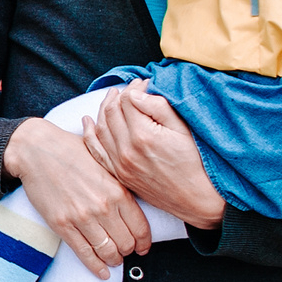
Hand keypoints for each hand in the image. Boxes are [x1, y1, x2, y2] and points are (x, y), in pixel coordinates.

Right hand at [1, 116, 151, 272]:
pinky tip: (103, 272)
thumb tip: (135, 210)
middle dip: (128, 251)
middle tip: (125, 251)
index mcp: (118, 191)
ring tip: (113, 259)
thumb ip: (122, 185)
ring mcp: (82, 217)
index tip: (142, 248)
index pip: (140, 229)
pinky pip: (84, 253)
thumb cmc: (71, 153)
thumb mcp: (105, 163)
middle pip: (126, 244)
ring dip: (114, 260)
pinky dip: (96, 267)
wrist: (37, 150)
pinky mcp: (62, 225)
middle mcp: (103, 207)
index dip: (144, 243)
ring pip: (108, 252)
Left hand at [83, 83, 225, 229]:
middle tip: (128, 88)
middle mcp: (126, 150)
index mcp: (143, 135)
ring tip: (112, 98)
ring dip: (104, 110)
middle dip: (118, 95)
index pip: (127, 100)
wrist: (194, 198)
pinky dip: (89, 134)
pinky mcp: (118, 174)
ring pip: (101, 129)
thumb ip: (158, 107)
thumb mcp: (182, 129)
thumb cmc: (194, 162)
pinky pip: (96, 151)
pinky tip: (87, 122)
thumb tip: (137, 92)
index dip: (134, 87)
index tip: (143, 83)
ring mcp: (120, 164)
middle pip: (111, 112)